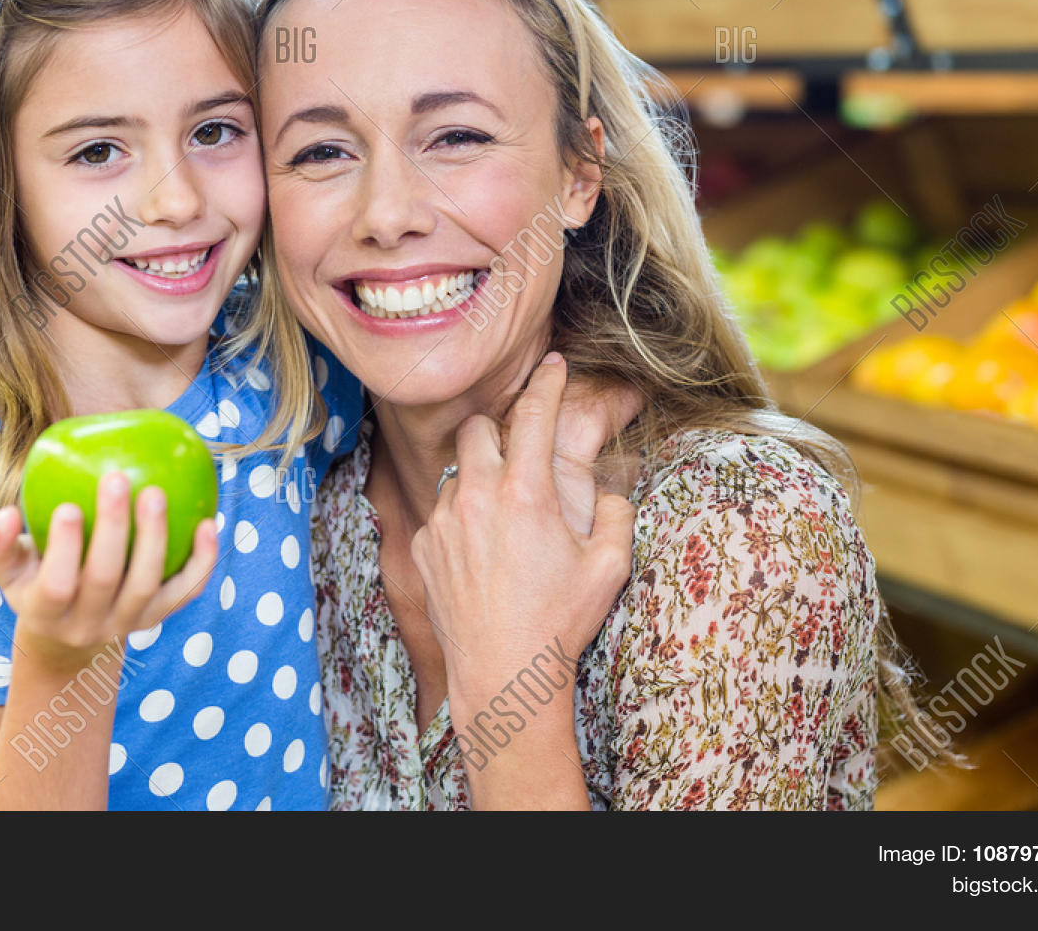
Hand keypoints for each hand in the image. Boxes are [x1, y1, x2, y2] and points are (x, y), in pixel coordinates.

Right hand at [0, 471, 215, 671]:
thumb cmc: (33, 579)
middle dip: (114, 529)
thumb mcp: (5, 567)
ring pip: (147, 585)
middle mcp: (88, 625)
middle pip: (105, 580)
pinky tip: (209, 522)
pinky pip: (185, 591)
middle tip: (117, 478)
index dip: (63, 550)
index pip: (55, 586)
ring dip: (155, 538)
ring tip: (156, 492)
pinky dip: (202, 561)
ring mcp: (127, 624)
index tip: (69, 506)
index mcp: (44, 612)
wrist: (70, 633)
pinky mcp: (158, 617)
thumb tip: (5, 515)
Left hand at [410, 352, 634, 708]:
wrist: (504, 674)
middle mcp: (477, 496)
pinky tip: (483, 551)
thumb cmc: (560, 621)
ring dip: (480, 476)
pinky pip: (441, 512)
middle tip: (521, 449)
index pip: (535, 413)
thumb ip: (615, 511)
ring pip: (457, 471)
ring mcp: (443, 521)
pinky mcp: (422, 546)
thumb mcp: (610, 564)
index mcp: (527, 492)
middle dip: (500, 428)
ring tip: (505, 513)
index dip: (548, 381)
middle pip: (480, 427)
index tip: (553, 363)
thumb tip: (607, 488)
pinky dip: (461, 518)